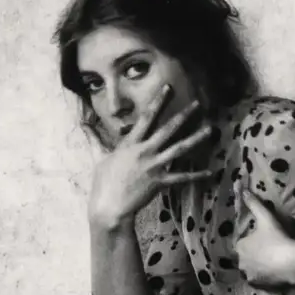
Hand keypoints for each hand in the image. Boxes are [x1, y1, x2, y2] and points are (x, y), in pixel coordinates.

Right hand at [87, 87, 215, 231]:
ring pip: (179, 149)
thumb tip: (83, 123)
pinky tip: (209, 172)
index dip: (158, 101)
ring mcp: (154, 166)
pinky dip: (196, 175)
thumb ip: (95, 138)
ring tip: (210, 129)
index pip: (147, 117)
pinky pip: (182, 177)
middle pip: (168, 129)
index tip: (168, 88)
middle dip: (184, 115)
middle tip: (197, 104)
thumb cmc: (103, 182)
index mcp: (131, 144)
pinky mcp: (160, 182)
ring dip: (196, 138)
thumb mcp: (99, 157)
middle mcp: (145, 151)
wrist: (110, 206)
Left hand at [232, 185, 294, 292]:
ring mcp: (248, 274)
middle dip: (254, 255)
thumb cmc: (277, 238)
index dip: (254, 242)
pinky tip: (273, 273)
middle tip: (270, 252)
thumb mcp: (266, 218)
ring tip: (273, 263)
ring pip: (251, 269)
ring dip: (258, 267)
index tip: (266, 241)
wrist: (291, 262)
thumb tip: (242, 190)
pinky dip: (263, 277)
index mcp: (240, 245)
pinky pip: (258, 280)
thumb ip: (254, 204)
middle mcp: (240, 261)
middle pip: (246, 257)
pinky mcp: (258, 284)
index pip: (243, 243)